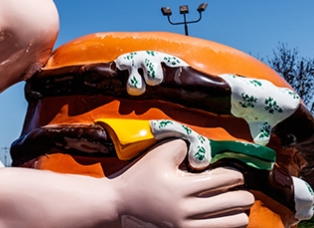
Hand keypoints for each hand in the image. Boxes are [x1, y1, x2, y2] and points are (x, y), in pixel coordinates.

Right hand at [112, 139, 253, 227]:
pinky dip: (228, 224)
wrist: (121, 203)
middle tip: (241, 189)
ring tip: (235, 204)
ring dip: (238, 211)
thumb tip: (208, 151)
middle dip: (243, 194)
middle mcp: (186, 211)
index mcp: (181, 187)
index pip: (223, 180)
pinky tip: (224, 216)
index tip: (235, 173)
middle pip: (234, 203)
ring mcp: (186, 227)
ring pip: (233, 223)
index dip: (235, 175)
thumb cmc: (141, 174)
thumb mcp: (159, 153)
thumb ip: (184, 146)